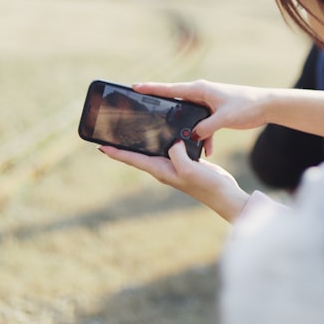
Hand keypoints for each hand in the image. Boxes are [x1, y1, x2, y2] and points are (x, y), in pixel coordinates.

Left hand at [98, 140, 249, 222]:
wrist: (223, 194)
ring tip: (131, 130)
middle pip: (138, 154)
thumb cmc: (206, 185)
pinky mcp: (185, 161)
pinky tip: (164, 131)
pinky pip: (170, 147)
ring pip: (153, 150)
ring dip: (142, 141)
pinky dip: (163, 139)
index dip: (116, 153)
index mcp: (160, 170)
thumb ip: (178, 154)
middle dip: (124, 145)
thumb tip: (173, 142)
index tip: (100, 146)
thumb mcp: (189, 169)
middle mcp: (163, 167)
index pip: (133, 159)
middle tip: (111, 133)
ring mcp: (174, 164)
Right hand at [132, 80, 271, 155]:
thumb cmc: (247, 105)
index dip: (151, 89)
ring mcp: (207, 103)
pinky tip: (207, 150)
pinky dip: (203, 137)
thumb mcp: (224, 118)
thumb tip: (191, 136)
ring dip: (187, 131)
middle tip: (145, 117)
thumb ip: (206, 127)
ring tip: (179, 144)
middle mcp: (201, 94)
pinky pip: (202, 125)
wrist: (267, 105)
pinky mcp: (215, 113)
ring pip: (189, 118)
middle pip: (175, 103)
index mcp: (200, 90)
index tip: (134, 87)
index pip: (170, 89)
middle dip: (163, 112)